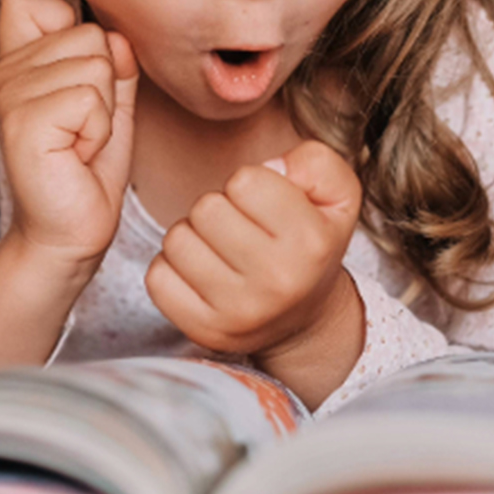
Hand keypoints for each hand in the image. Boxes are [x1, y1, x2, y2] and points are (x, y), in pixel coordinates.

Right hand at [0, 0, 137, 268]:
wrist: (71, 232)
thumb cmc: (87, 168)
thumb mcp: (108, 103)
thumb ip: (113, 62)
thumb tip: (116, 36)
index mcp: (18, 61)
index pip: (29, 1)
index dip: (72, 31)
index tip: (77, 85)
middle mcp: (5, 73)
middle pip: (88, 34)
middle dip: (104, 85)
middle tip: (82, 129)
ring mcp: (8, 96)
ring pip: (95, 65)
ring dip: (103, 112)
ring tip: (79, 143)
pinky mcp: (22, 125)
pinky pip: (89, 99)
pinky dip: (99, 131)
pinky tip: (76, 155)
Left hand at [145, 141, 362, 360]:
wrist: (305, 319)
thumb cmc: (312, 243)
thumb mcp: (336, 195)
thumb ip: (315, 162)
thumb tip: (273, 167)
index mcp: (310, 243)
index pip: (244, 181)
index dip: (250, 183)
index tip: (263, 204)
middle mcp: (277, 282)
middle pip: (206, 209)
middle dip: (219, 207)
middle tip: (239, 226)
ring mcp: (239, 312)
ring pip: (177, 240)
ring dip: (193, 236)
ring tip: (221, 248)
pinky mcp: (205, 331)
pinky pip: (157, 278)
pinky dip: (172, 267)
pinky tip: (201, 271)